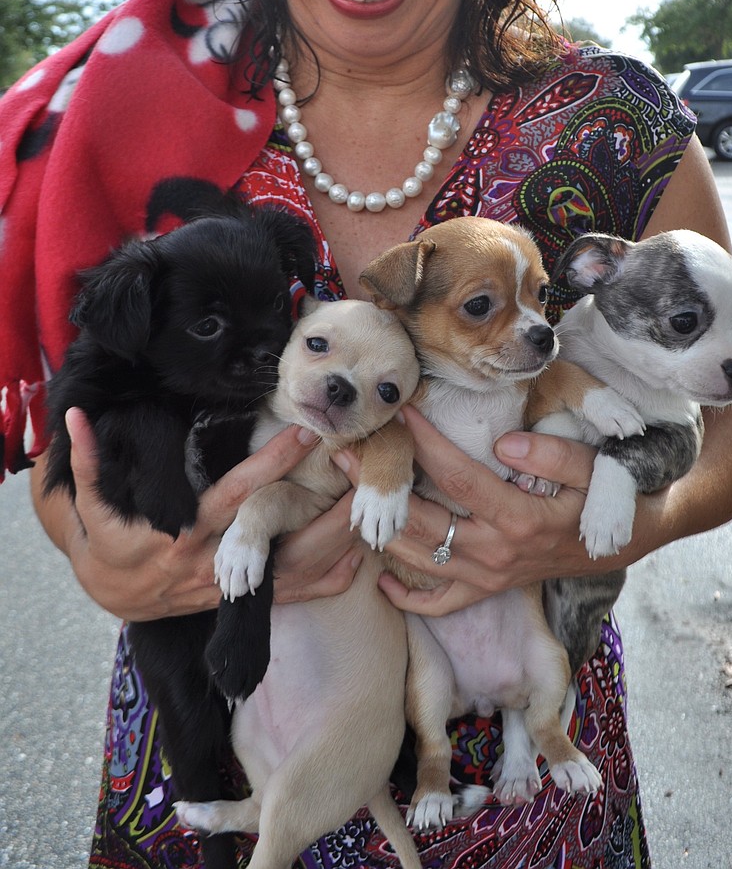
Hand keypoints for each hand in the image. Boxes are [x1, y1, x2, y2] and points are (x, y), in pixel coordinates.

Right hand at [36, 408, 361, 620]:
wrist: (111, 595)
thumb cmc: (108, 542)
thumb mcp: (93, 505)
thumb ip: (90, 461)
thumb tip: (76, 417)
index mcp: (184, 533)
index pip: (236, 495)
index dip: (269, 466)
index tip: (304, 434)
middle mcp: (214, 562)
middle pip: (280, 537)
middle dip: (321, 509)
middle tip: (358, 474)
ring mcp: (231, 586)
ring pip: (293, 571)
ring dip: (333, 544)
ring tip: (369, 509)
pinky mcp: (241, 600)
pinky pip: (292, 597)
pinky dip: (325, 582)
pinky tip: (355, 560)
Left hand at [335, 405, 631, 617]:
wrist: (629, 536)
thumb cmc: (608, 493)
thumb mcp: (594, 468)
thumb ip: (553, 455)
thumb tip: (504, 443)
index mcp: (518, 518)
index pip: (457, 477)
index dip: (425, 444)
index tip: (401, 413)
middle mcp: (496, 552)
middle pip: (422, 521)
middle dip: (381, 488)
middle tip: (346, 454)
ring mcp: (489, 576)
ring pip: (420, 561)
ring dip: (381, 531)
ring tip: (348, 498)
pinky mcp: (489, 588)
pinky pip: (441, 602)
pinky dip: (407, 596)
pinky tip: (379, 577)